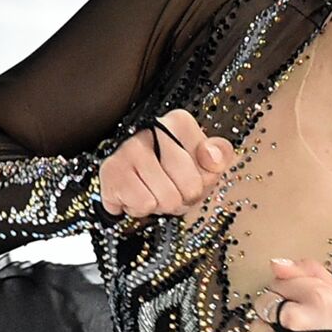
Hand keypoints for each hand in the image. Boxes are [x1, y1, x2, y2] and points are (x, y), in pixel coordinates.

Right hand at [98, 109, 234, 218]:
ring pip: (165, 199)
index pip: (211, 163)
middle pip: (190, 187)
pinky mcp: (111, 171)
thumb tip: (212, 156)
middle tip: (171, 188)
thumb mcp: (206, 162)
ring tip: (153, 191)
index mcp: (178, 122)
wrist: (130, 180)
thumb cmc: (172, 170)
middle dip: (184, 198)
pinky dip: (141, 209)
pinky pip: (142, 205)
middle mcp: (150, 129)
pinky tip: (136, 195)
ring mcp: (127, 149)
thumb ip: (221, 154)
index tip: (193, 174)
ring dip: (161, 206)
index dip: (205, 179)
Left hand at [236, 257, 331, 331]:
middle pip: (266, 300)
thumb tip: (275, 262)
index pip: (284, 281)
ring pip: (255, 321)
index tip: (305, 309)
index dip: (292, 294)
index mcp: (320, 300)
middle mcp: (293, 319)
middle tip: (296, 328)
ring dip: (266, 330)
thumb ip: (312, 273)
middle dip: (277, 311)